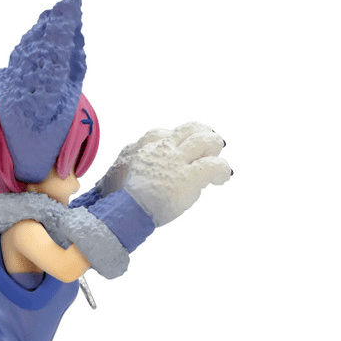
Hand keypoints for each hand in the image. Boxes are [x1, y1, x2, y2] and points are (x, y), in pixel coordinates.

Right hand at [96, 121, 230, 225]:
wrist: (122, 211)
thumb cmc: (117, 202)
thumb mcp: (117, 179)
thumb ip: (130, 173)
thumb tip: (125, 181)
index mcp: (144, 149)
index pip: (164, 134)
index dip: (178, 139)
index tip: (183, 147)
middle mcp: (162, 149)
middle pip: (189, 129)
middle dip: (202, 134)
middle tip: (210, 146)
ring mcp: (177, 161)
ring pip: (205, 141)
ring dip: (215, 147)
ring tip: (219, 161)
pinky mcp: (190, 177)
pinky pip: (214, 166)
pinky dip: (222, 171)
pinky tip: (223, 178)